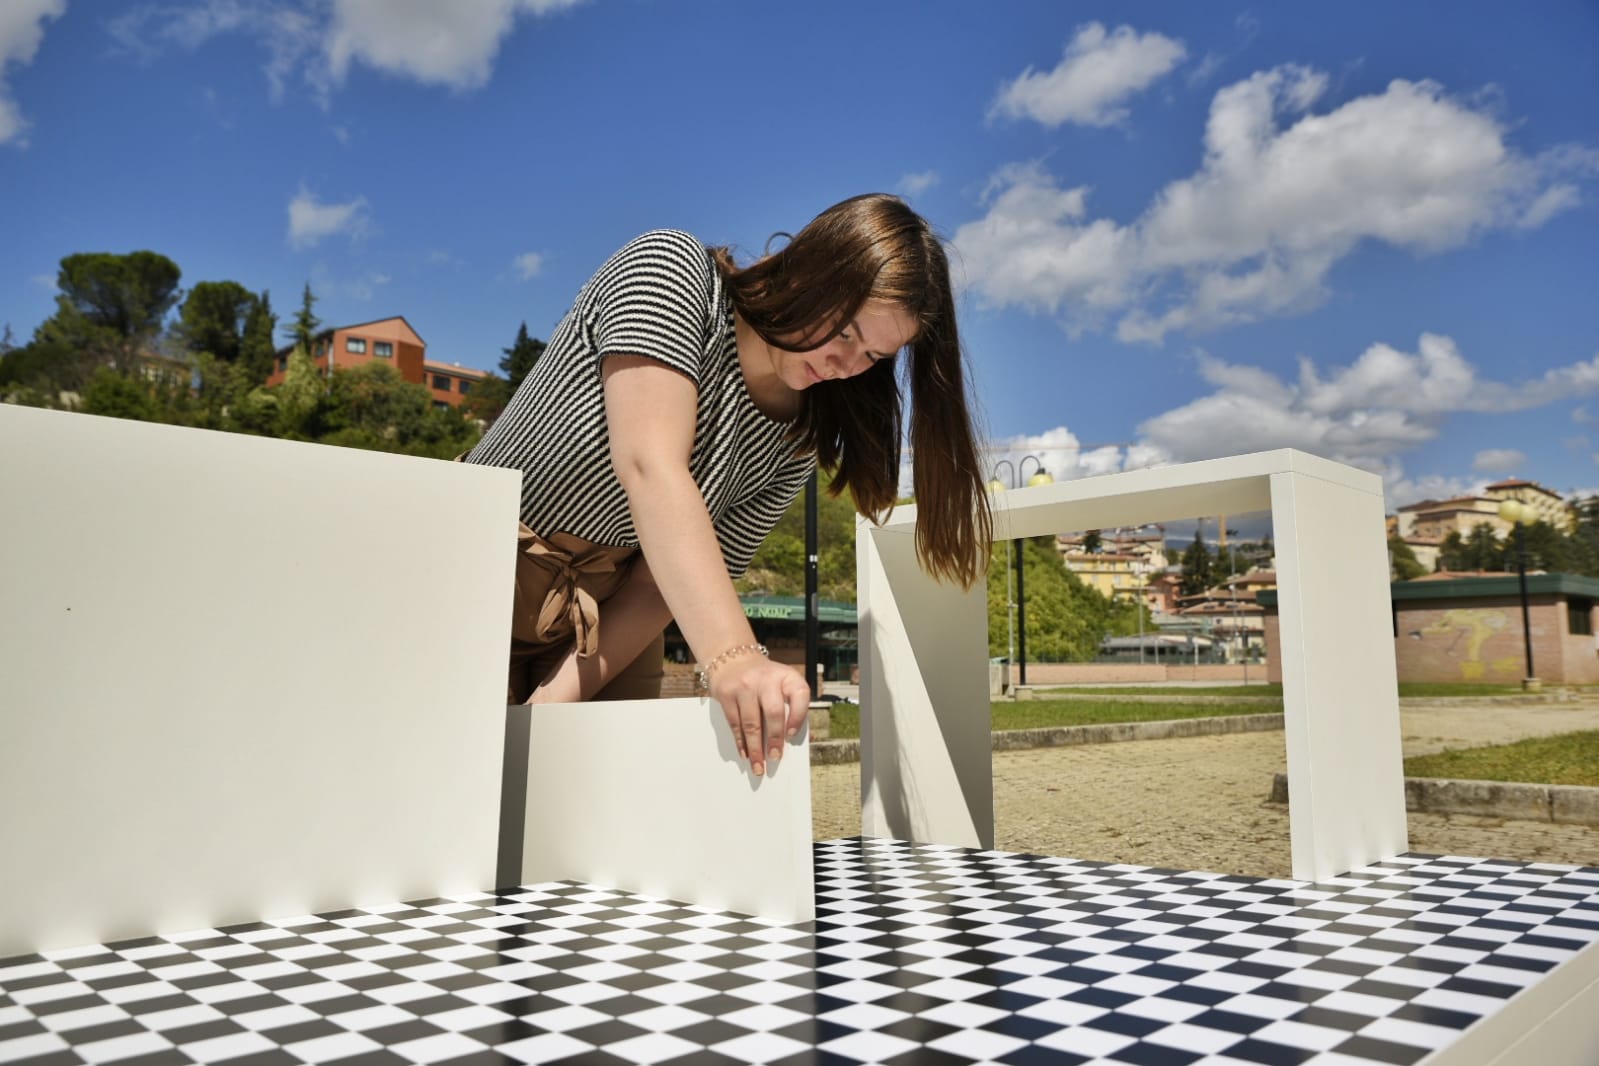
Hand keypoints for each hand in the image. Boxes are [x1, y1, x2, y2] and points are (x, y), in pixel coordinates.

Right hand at [709, 654, 810, 775]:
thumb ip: (790, 705)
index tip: (792, 736)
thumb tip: (793, 741)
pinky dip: (740, 742)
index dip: (799, 716)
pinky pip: (734, 723)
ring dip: (755, 748)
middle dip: (774, 739)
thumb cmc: (764, 680)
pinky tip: (745, 753)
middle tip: (775, 757)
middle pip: (774, 712)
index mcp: (786, 676)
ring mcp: (744, 685)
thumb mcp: (781, 683)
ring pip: (751, 723)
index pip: (800, 694)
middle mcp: (766, 679)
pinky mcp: (726, 693)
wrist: (733, 659)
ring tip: (759, 765)